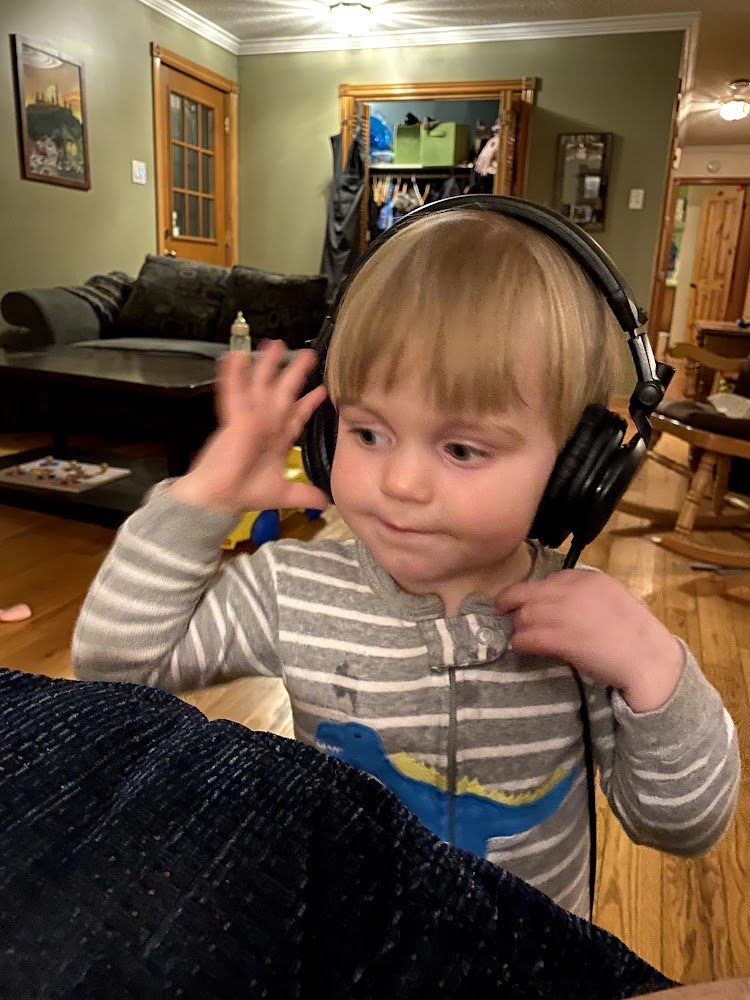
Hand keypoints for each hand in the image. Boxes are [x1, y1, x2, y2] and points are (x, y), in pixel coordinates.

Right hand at [170, 340, 329, 516]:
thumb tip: (325, 502)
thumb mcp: (283, 494)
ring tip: (275, 345)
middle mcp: (264, 425)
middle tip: (308, 355)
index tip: (322, 390)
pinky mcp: (233, 420)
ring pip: (260, 386)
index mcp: (276, 439)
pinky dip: (234, 375)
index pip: (296, 415)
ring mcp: (248, 419)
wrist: (219, 499)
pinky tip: (235, 357)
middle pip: (282, 393)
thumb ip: (304, 494)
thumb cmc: (244, 493)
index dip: (309, 403)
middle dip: (295, 374)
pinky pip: (234, 393)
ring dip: (266, 365)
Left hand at [494, 570, 684, 712]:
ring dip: (517, 626)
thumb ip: (581, 595)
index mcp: (589, 578)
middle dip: (512, 604)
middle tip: (502, 612)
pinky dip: (520, 642)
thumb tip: (549, 600)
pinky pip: (529, 637)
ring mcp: (569, 614)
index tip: (522, 601)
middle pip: (529, 594)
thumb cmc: (631, 634)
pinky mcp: (564, 639)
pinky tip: (519, 647)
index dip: (531, 592)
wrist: (649, 660)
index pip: (547, 580)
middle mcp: (576, 591)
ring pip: (525, 615)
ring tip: (516, 635)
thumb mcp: (609, 599)